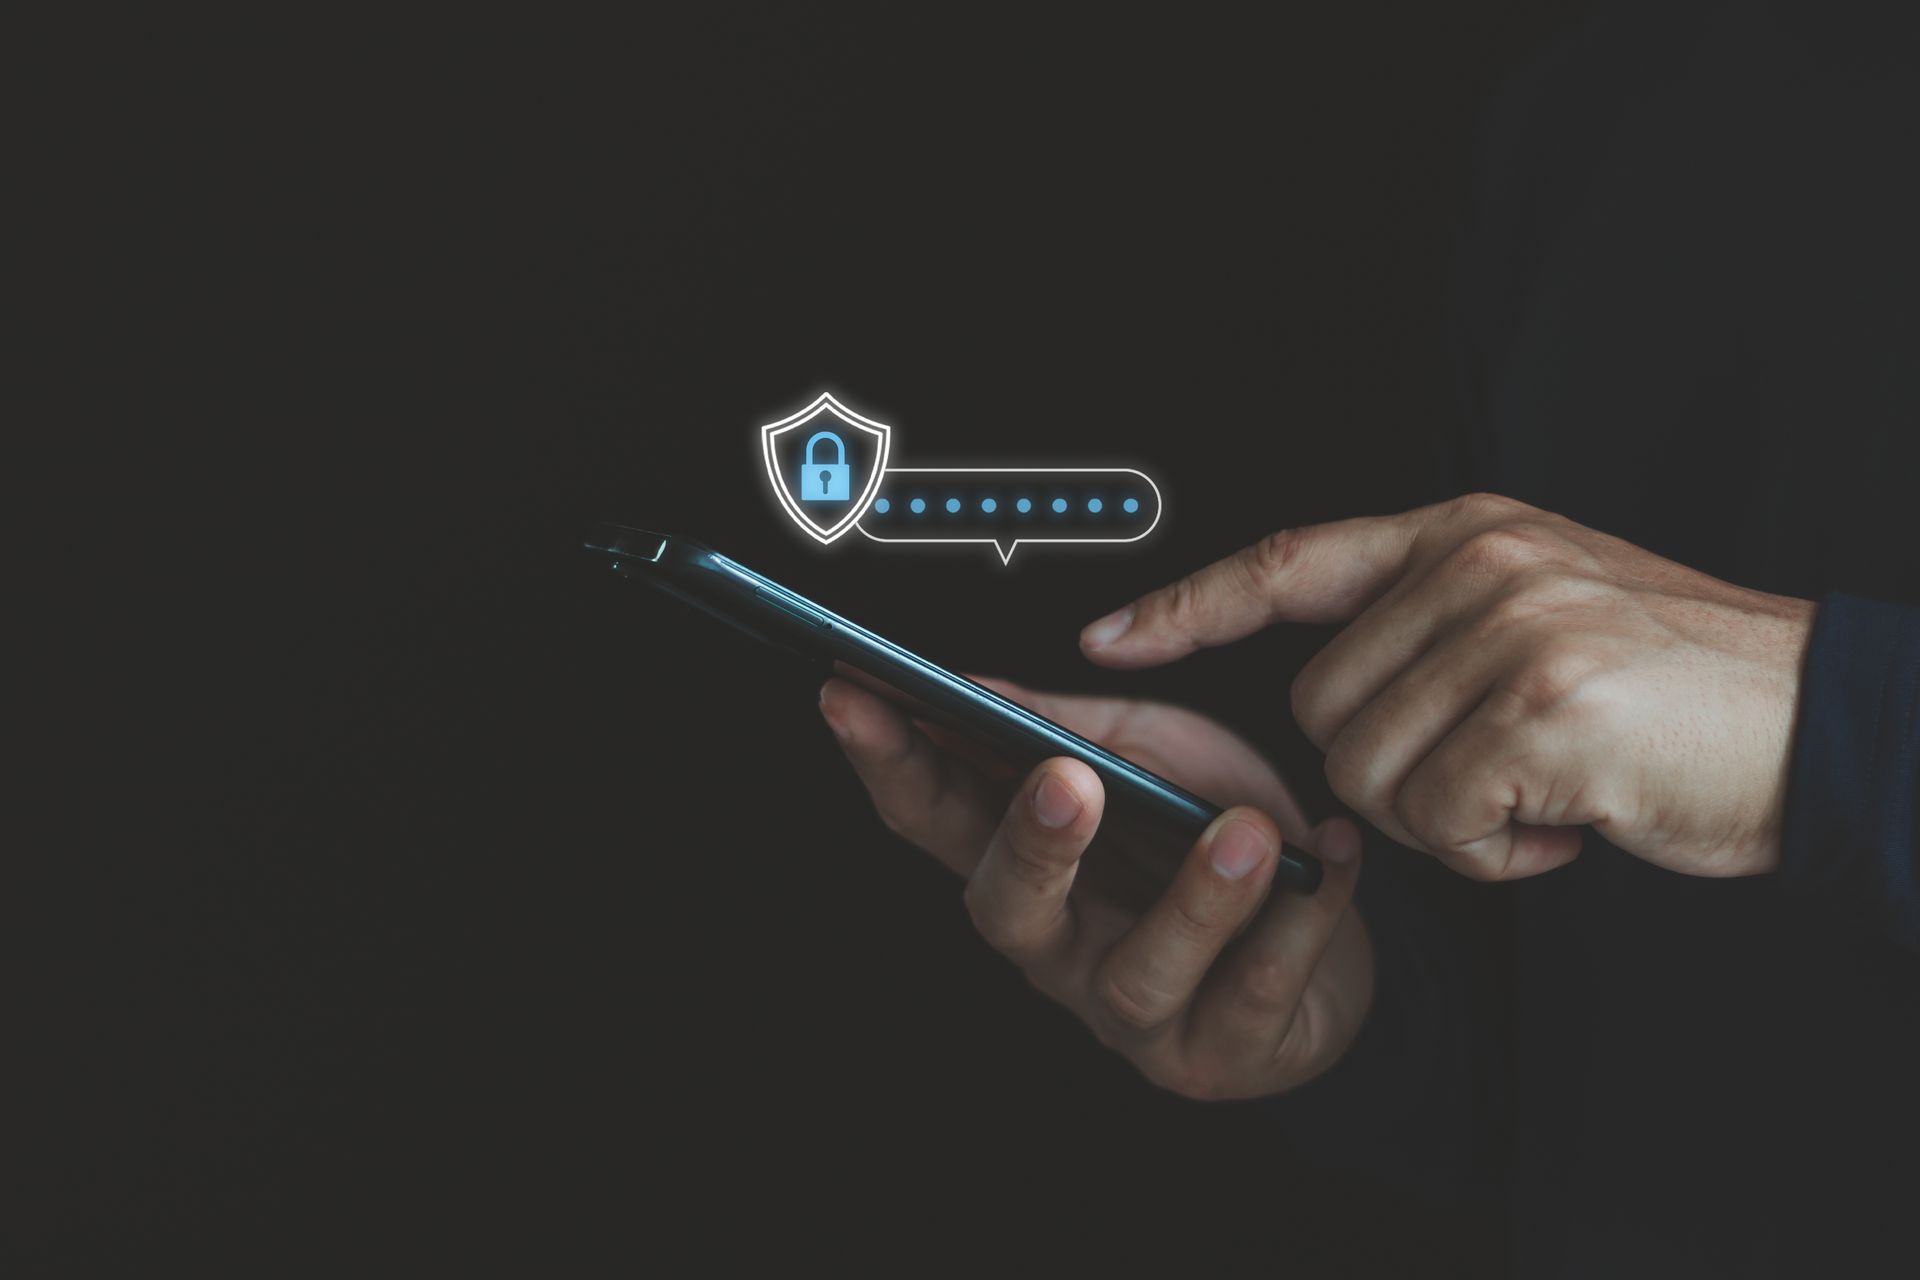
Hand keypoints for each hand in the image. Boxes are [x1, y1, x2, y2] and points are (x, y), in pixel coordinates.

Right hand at [819, 677, 1371, 1100]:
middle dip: (1030, 846)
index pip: (933, 816)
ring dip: (1194, 900)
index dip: (887, 761)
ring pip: (1141, 972)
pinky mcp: (1221, 1053)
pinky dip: (1303, 922)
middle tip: (1064, 780)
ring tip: (1244, 830)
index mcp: (1028, 866)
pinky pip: (1260, 992)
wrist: (1327, 949)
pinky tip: (1330, 857)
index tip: (853, 693)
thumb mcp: (1152, 754)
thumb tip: (975, 684)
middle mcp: (1060, 948)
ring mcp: (1135, 1014)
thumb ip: (1075, 726)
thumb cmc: (1217, 834)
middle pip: (1009, 913)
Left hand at [1080, 493, 1816, 879]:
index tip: (1108, 638)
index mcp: (1468, 533)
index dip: (1188, 603)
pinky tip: (1568, 825)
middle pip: (1318, 708)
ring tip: (1544, 796)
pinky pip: (1436, 822)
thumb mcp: (1549, 613)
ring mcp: (1508, 629)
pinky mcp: (1538, 709)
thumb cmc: (1680, 692)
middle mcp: (1478, 564)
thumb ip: (1434, 627)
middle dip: (1389, 771)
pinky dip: (1495, 855)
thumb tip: (1327, 693)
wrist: (1828, 727)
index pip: (1291, 560)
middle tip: (1501, 774)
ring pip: (1366, 773)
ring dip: (1447, 820)